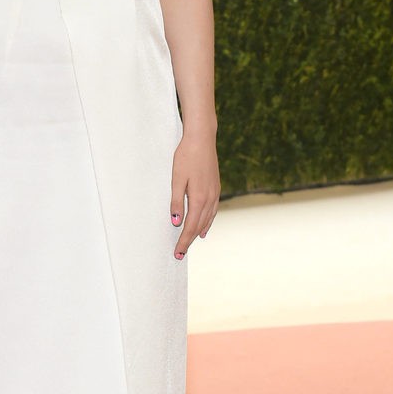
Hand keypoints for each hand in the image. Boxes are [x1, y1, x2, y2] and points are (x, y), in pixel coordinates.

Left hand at [169, 132, 219, 259]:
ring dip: (198, 233)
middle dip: (189, 241)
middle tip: (180, 253)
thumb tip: (176, 222)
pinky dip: (207, 222)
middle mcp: (209, 199)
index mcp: (199, 198)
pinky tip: (204, 227)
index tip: (177, 253)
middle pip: (199, 226)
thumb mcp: (177, 179)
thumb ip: (176, 201)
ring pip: (207, 220)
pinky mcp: (216, 188)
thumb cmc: (186, 157)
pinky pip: (212, 212)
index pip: (190, 226)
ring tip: (190, 243)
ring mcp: (214, 194)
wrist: (202, 139)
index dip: (183, 241)